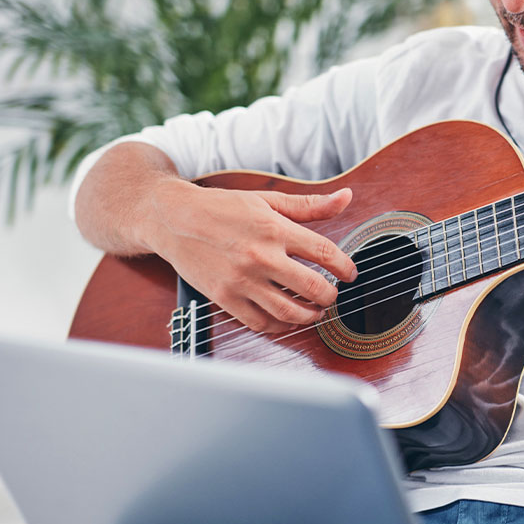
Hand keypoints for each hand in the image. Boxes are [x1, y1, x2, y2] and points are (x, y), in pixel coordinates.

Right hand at [141, 181, 358, 333]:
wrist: (173, 219)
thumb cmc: (222, 208)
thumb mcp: (267, 200)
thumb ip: (310, 205)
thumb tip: (346, 197)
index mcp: (274, 229)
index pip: (325, 253)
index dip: (345, 267)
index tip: (350, 274)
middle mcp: (260, 257)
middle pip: (313, 287)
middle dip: (330, 296)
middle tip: (331, 295)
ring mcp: (242, 281)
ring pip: (289, 312)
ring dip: (310, 315)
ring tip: (314, 311)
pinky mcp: (225, 298)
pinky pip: (261, 323)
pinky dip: (280, 325)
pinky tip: (287, 318)